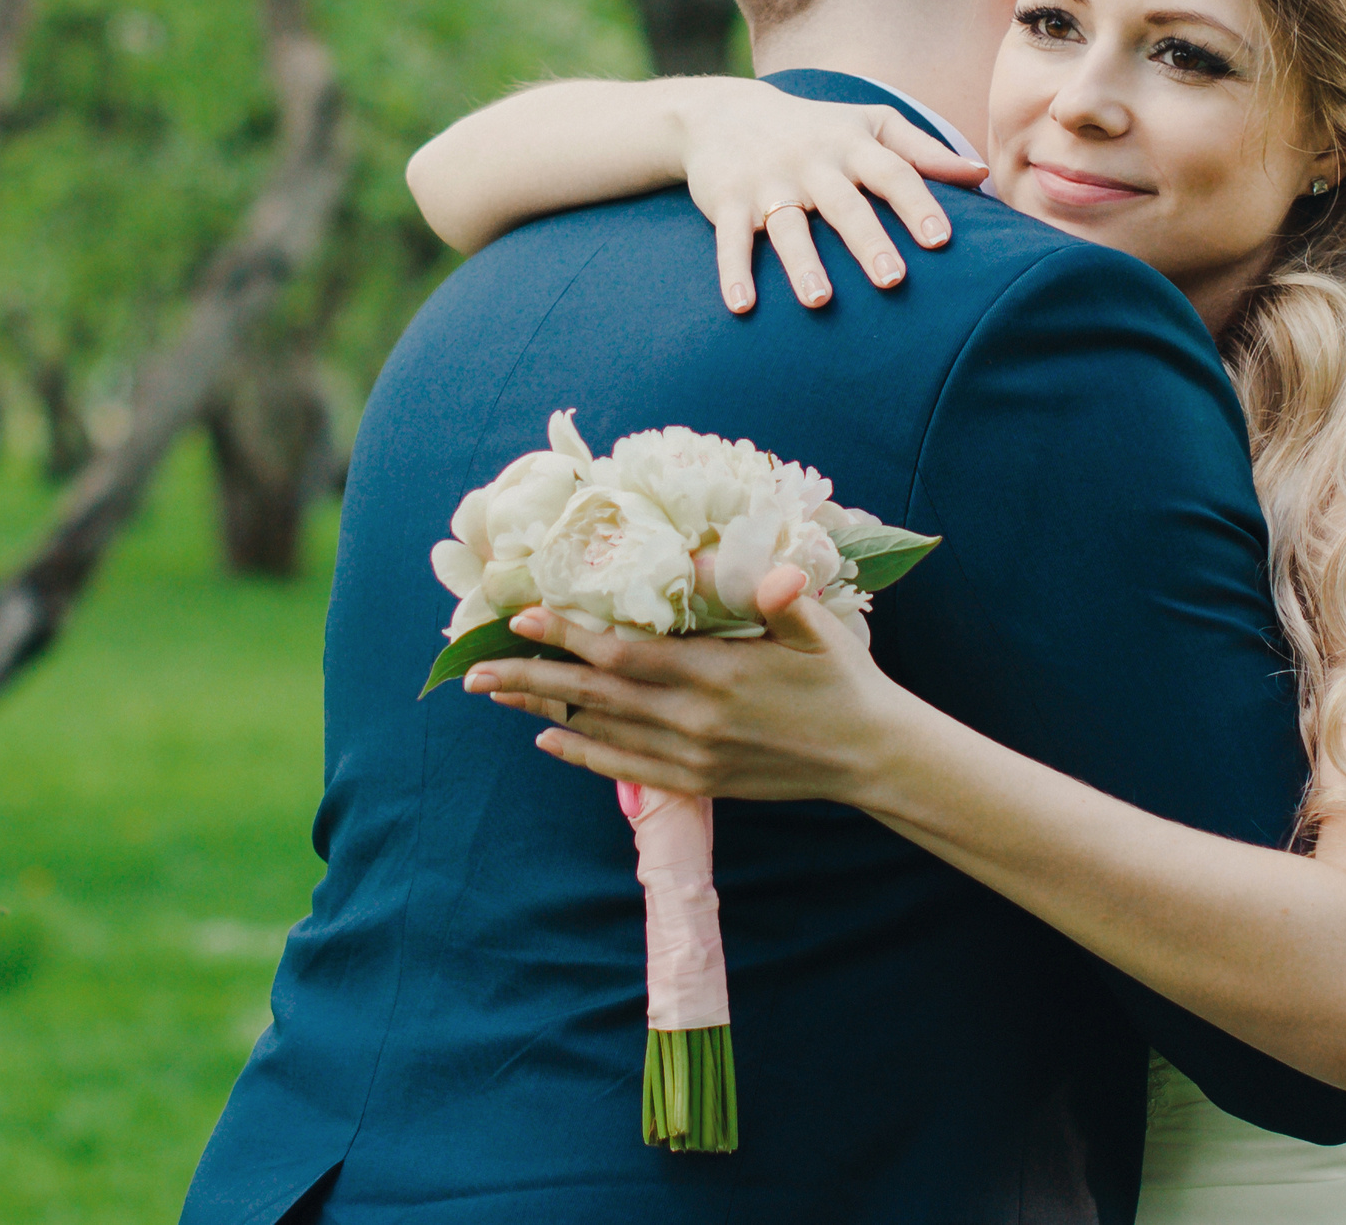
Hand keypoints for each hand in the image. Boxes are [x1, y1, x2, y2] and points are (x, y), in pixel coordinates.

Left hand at [461, 566, 915, 802]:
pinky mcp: (698, 782)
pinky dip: (581, 753)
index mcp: (717, 673)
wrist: (871, 756)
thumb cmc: (842, 679)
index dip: (568, 635)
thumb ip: (774, 595)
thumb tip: (734, 563)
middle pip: (595, 695)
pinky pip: (624, 768)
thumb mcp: (816, 626)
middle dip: (531, 677)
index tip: (523, 616)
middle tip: (474, 668)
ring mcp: (692, 757)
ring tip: (494, 694)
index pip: (623, 652)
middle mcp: (694, 719)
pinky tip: (546, 737)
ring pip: (601, 731)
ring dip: (544, 710)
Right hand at [675, 82, 987, 312]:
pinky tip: (742, 307)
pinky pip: (730, 240)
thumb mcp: (869, 123)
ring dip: (802, 264)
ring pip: (787, 226)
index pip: (893, 173)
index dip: (918, 205)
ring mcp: (768, 183)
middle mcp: (812, 164)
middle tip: (893, 279)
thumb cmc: (816, 127)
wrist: (725, 112)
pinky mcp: (726, 201)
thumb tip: (980, 173)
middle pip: (844, 205)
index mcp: (851, 145)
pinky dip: (733, 273)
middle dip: (868, 241)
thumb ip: (923, 150)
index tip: (942, 241)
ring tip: (820, 301)